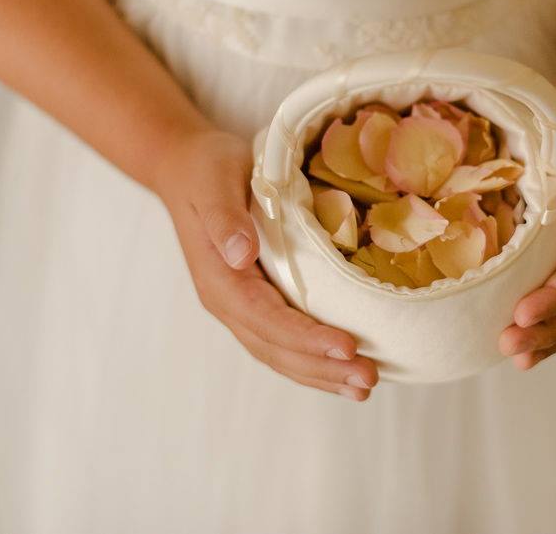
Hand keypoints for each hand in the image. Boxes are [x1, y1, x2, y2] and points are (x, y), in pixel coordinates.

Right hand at [153, 127, 378, 399]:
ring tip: (364, 387)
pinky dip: (314, 360)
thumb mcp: (213, 182)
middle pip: (277, 348)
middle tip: (369, 379)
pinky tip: (343, 369)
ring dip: (322, 374)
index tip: (347, 347)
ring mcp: (240, 306)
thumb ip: (225, 219)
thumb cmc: (205, 169)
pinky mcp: (256, 301)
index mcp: (219, 280)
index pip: (266, 320)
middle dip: (323, 368)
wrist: (186, 167)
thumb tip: (242, 255)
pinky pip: (284, 341)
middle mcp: (228, 303)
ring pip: (281, 354)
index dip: (306, 338)